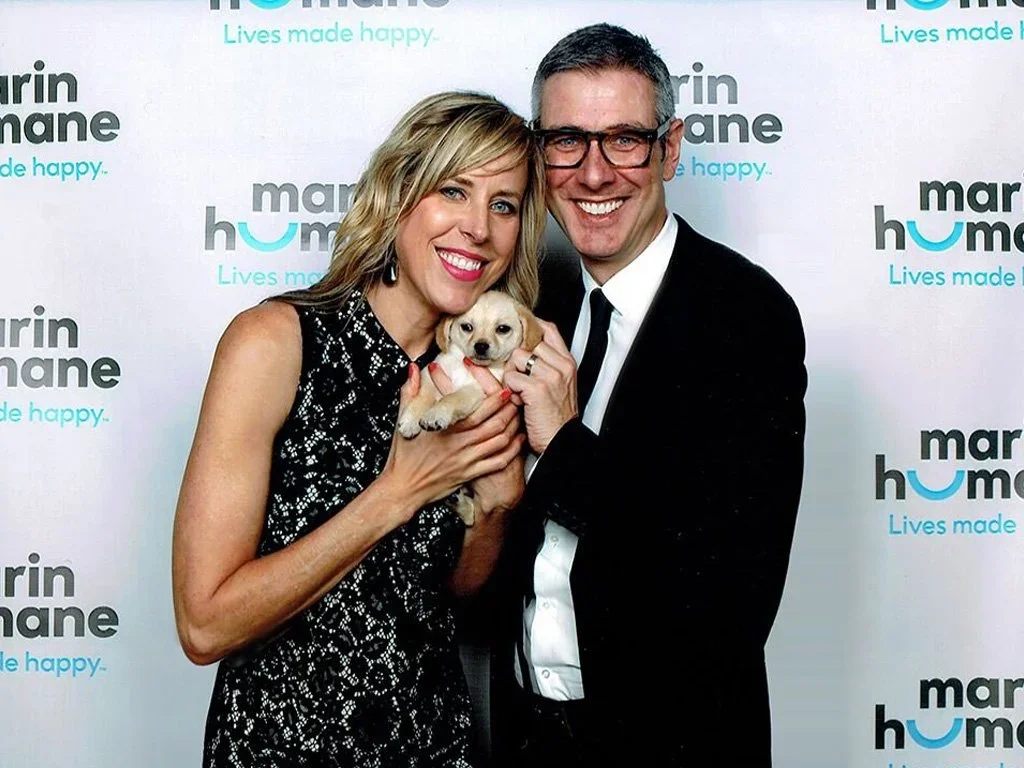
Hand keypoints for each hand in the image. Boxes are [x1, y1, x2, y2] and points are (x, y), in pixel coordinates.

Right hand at [379, 364, 520, 523]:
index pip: (480, 412)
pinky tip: (517, 442)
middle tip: (518, 400)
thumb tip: (412, 367)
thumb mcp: (404, 420)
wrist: (403, 487)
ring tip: (520, 417)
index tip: (505, 390)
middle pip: (496, 425)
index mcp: (447, 429)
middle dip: (511, 411)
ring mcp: (468, 460)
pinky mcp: (470, 474)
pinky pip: (498, 462)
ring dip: (514, 428)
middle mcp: (461, 444)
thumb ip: (410, 391)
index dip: (497, 400)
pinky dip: (512, 451)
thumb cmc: (403, 455)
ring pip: (500, 442)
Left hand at [503, 321, 576, 453]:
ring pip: (516, 358)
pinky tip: (519, 402)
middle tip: (520, 381)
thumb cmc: (556, 418)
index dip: (531, 326)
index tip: (518, 330)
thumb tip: (523, 351)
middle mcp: (561, 365)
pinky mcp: (537, 387)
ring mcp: (550, 375)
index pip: (549, 329)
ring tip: (520, 393)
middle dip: (517, 361)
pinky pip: (511, 377)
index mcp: (567, 363)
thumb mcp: (559, 386)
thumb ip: (547, 366)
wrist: (561, 442)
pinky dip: (510, 391)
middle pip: (527, 343)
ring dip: (511, 375)